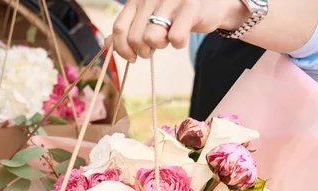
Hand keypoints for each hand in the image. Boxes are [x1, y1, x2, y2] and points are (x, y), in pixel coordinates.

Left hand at [104, 0, 249, 61]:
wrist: (211, 3)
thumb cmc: (174, 13)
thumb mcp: (148, 17)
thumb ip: (128, 28)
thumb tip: (106, 44)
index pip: (120, 28)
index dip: (122, 48)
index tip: (131, 57)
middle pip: (134, 37)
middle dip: (143, 51)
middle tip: (154, 49)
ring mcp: (171, 0)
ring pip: (151, 38)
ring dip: (160, 46)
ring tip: (167, 40)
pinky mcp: (191, 7)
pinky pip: (176, 38)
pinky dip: (178, 44)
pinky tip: (181, 38)